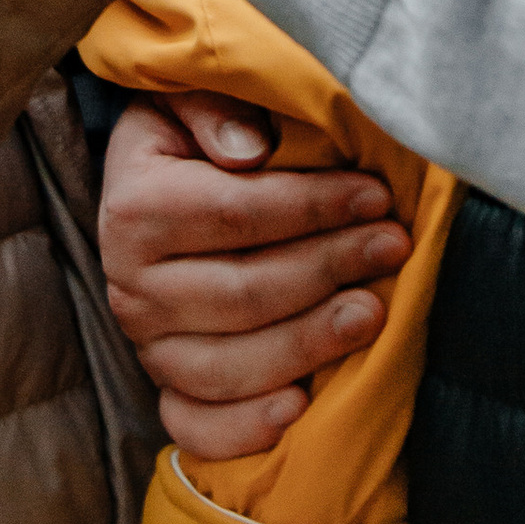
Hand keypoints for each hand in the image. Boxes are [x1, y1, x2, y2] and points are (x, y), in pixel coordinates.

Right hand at [100, 98, 414, 459]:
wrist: (152, 187)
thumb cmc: (190, 136)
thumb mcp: (185, 95)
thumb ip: (214, 107)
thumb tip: (248, 149)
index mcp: (134, 208)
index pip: (233, 214)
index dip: (311, 207)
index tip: (376, 195)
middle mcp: (131, 285)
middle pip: (241, 293)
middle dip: (328, 268)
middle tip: (393, 247)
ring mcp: (148, 345)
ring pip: (227, 366)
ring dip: (308, 344)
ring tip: (372, 314)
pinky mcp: (167, 387)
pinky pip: (196, 427)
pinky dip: (246, 428)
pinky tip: (300, 408)